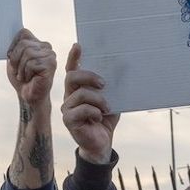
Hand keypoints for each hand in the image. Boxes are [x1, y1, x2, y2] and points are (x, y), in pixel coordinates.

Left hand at [7, 28, 56, 106]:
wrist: (28, 96)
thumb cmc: (21, 78)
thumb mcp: (13, 59)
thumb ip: (14, 46)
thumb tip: (7, 35)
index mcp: (38, 43)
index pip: (23, 33)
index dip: (13, 46)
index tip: (14, 60)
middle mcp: (46, 47)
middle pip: (23, 44)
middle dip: (16, 60)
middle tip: (19, 71)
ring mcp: (50, 56)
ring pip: (27, 53)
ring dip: (21, 69)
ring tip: (25, 76)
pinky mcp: (50, 65)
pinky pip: (31, 64)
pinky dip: (26, 74)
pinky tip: (31, 79)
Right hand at [61, 44, 118, 163]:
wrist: (102, 143)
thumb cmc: (105, 119)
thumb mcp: (111, 99)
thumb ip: (112, 86)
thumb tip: (123, 67)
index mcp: (78, 89)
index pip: (72, 69)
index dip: (74, 57)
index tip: (79, 46)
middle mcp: (69, 96)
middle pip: (72, 77)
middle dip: (89, 76)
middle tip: (104, 83)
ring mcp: (67, 108)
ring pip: (80, 94)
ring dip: (97, 99)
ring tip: (106, 108)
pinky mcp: (69, 121)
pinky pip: (80, 110)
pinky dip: (93, 112)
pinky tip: (99, 117)